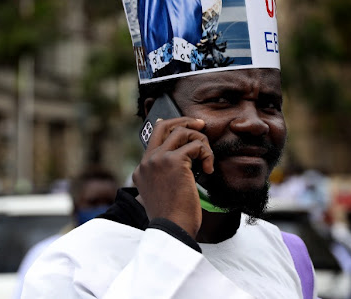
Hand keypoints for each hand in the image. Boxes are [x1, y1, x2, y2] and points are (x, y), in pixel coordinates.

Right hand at [132, 117, 213, 238]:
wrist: (172, 229)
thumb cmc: (173, 217)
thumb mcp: (163, 194)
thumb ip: (166, 176)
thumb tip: (184, 160)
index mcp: (141, 170)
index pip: (154, 138)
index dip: (171, 128)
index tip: (185, 126)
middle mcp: (147, 162)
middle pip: (164, 126)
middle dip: (185, 121)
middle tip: (201, 125)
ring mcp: (158, 160)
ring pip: (182, 132)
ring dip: (201, 141)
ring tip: (207, 159)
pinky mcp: (173, 161)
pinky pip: (196, 146)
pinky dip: (207, 154)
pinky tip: (209, 169)